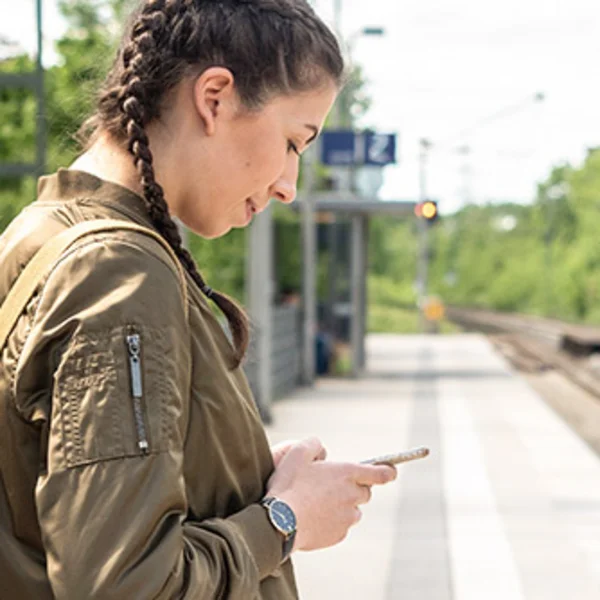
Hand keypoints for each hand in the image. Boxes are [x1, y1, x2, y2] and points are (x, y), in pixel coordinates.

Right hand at [266, 437, 396, 551]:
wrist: (278, 521)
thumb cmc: (288, 485)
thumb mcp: (298, 452)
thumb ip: (314, 444)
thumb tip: (322, 451)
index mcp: (346, 474)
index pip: (380, 473)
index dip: (388, 471)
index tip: (391, 471)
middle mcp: (352, 496)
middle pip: (365, 492)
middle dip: (355, 488)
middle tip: (333, 486)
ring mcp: (346, 518)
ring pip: (353, 511)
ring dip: (344, 506)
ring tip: (319, 503)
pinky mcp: (337, 535)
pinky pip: (341, 526)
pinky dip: (332, 522)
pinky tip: (313, 517)